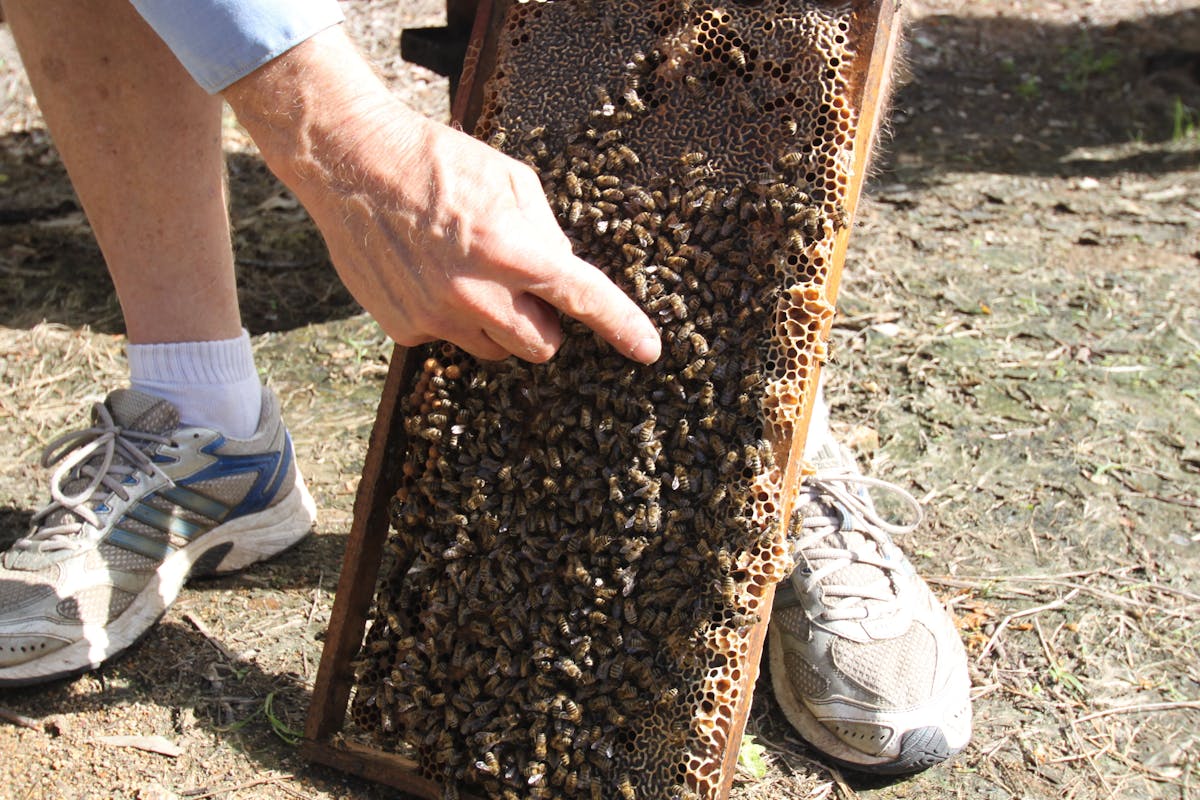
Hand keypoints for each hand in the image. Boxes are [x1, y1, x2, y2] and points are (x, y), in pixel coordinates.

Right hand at [224, 27, 660, 364]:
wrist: (350, 163)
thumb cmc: (437, 162)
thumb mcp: (511, 180)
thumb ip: (547, 234)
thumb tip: (564, 275)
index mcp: (510, 248)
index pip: (581, 298)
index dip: (621, 326)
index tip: (647, 350)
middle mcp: (475, 293)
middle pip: (540, 346)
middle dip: (543, 323)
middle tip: (522, 286)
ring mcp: (436, 317)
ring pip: (496, 351)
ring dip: (498, 324)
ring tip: (468, 273)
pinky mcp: (405, 328)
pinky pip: (450, 340)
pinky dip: (451, 318)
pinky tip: (430, 276)